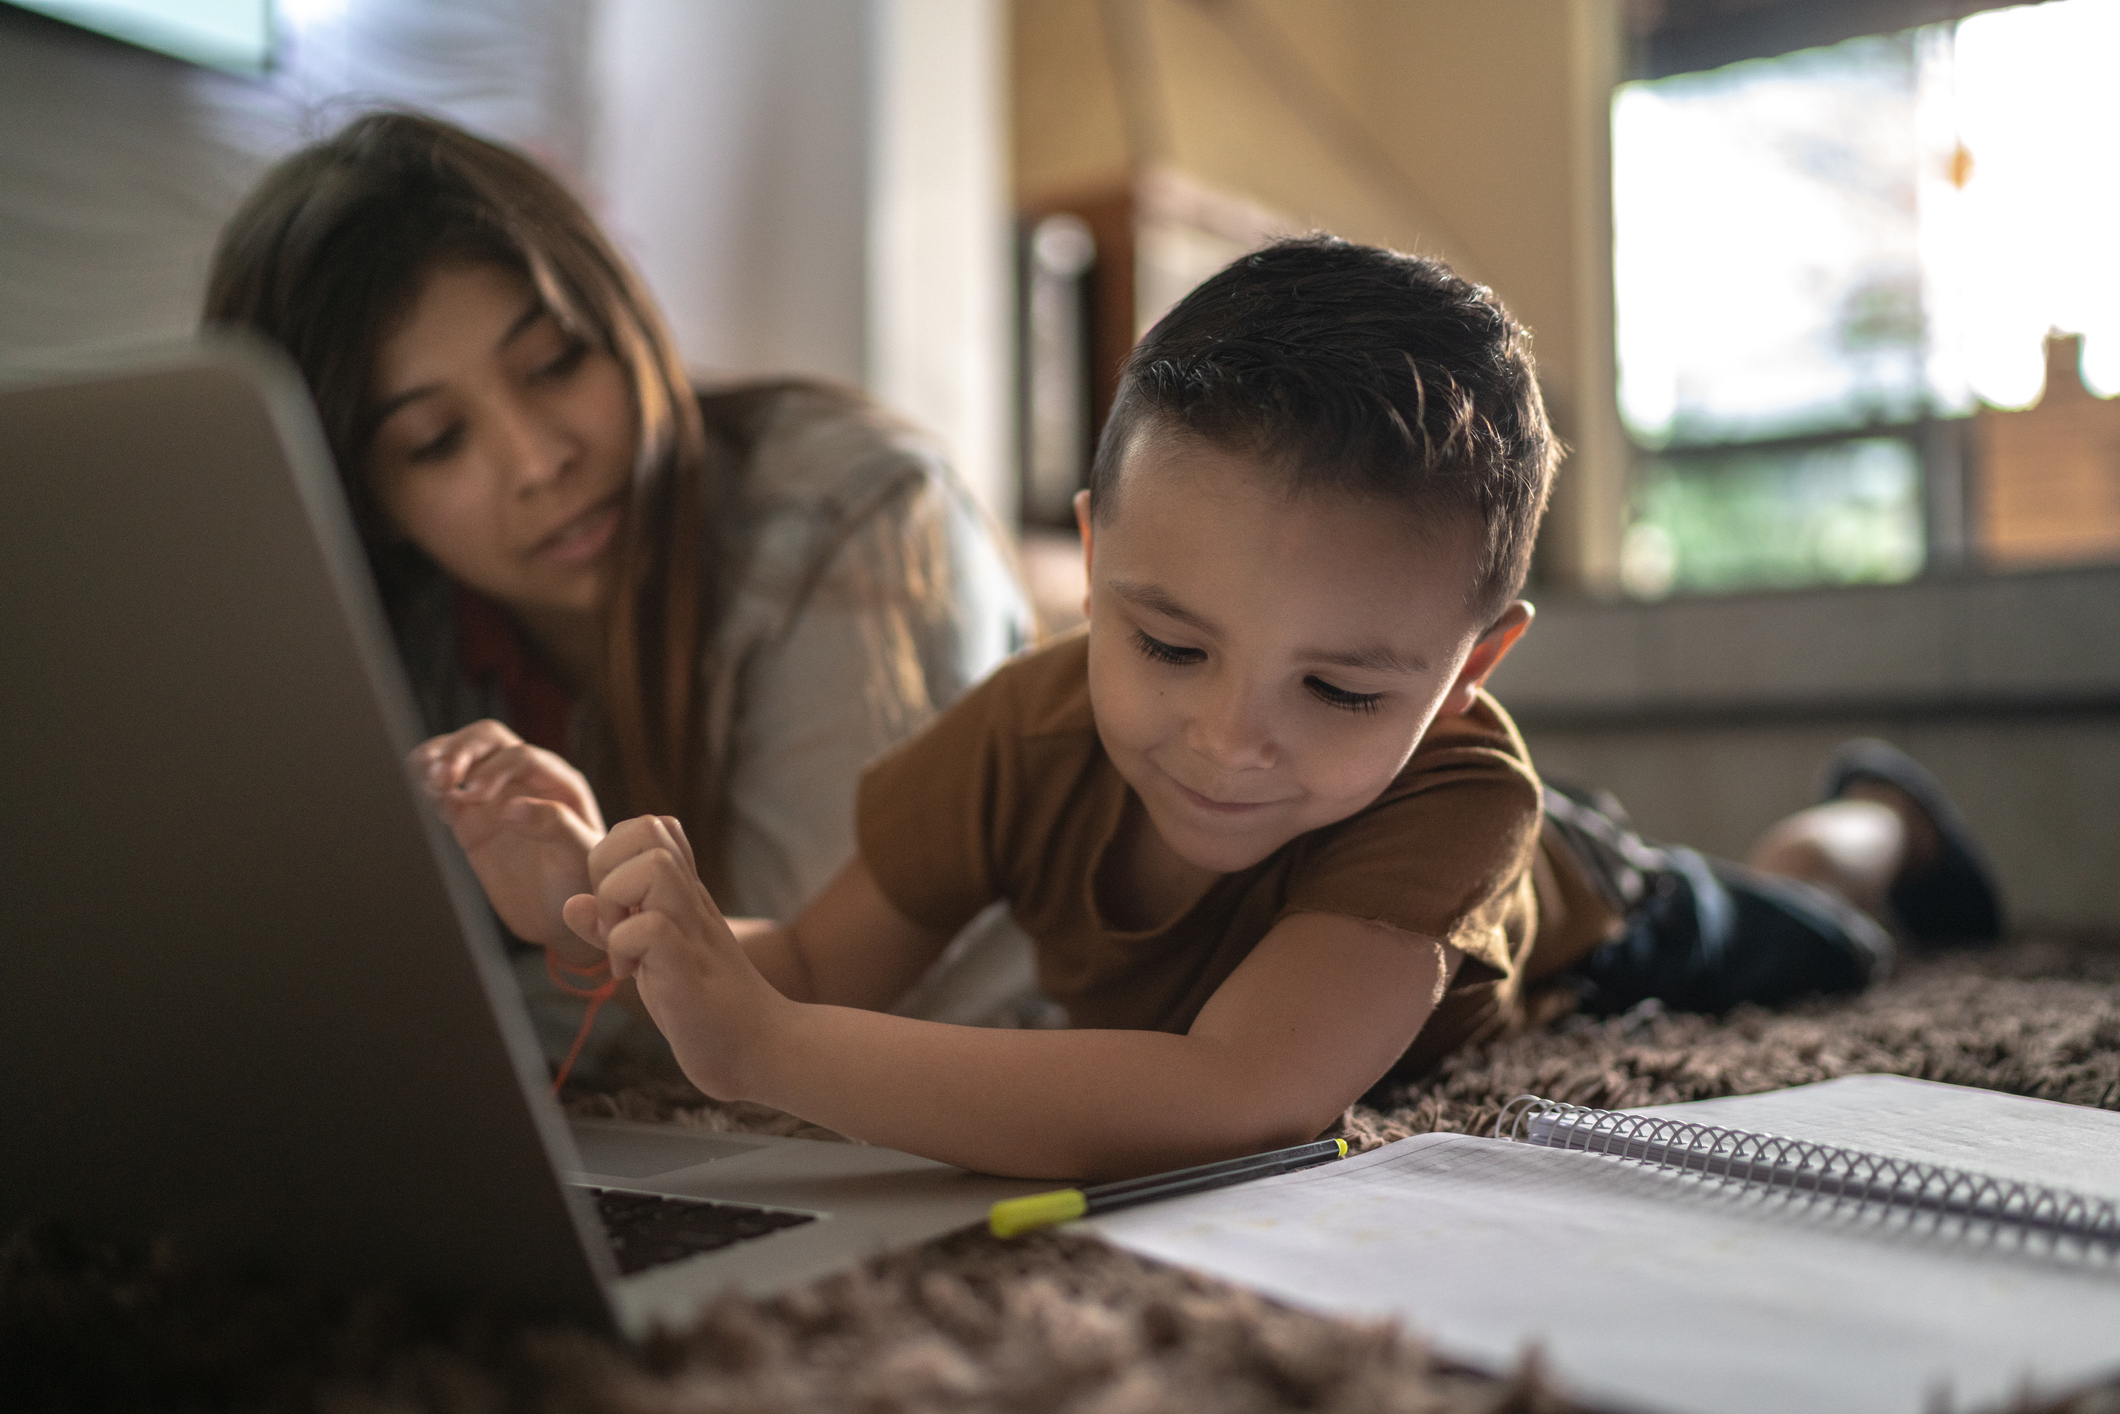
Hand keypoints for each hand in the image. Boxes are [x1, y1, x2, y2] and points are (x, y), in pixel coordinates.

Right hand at [409, 720, 604, 949]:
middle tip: (440, 778)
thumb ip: (555, 826)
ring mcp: (494, 796)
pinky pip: (445, 790)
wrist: (558, 916)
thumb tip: (510, 807)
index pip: (520, 755)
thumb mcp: (580, 855)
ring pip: (461, 757)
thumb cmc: (580, 883)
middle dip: (460, 750)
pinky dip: (428, 787)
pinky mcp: (469, 817)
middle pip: (487, 739)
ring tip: (426, 782)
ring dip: (438, 760)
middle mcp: (524, 779)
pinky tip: (427, 800)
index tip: (473, 794)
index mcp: (557, 781)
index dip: (495, 768)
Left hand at [562, 815, 783, 1099]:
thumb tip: (571, 903)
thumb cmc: (706, 1006)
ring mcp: (694, 931)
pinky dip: (624, 947)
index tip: (612, 902)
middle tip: (610, 916)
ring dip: (616, 900)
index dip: (614, 850)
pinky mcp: (689, 969)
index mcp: (683, 894)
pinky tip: (631, 975)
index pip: (651, 826)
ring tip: (619, 943)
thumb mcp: (650, 959)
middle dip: (606, 864)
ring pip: (654, 866)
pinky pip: (650, 928)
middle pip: (649, 827)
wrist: (761, 1050)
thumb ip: (612, 929)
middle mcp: (691, 902)